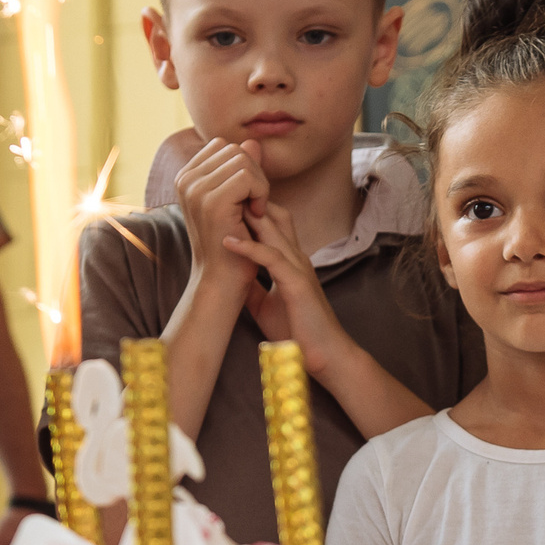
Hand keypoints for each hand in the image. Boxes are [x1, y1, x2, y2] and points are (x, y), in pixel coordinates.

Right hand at [175, 138, 272, 304]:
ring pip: (243, 160)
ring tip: (256, 212)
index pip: (225, 147)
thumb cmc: (233, 244)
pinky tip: (257, 215)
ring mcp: (195, 189)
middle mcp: (185, 179)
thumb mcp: (238, 201)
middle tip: (256, 206)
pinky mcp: (211, 201)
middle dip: (255, 174)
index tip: (247, 198)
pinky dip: (261, 193)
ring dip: (260, 185)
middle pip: (235, 149)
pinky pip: (248, 176)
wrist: (222, 280)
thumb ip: (243, 170)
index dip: (245, 168)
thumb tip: (254, 141)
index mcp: (186, 177)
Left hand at [226, 202, 359, 377]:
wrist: (324, 355)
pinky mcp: (297, 283)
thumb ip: (252, 285)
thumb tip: (231, 278)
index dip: (251, 208)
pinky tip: (227, 241)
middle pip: (273, 215)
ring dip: (247, 216)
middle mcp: (296, 257)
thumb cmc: (298, 330)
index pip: (272, 222)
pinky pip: (271, 258)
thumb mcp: (265, 303)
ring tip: (221, 203)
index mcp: (290, 260)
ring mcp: (298, 267)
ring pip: (273, 230)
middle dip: (249, 201)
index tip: (224, 201)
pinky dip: (249, 248)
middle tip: (221, 189)